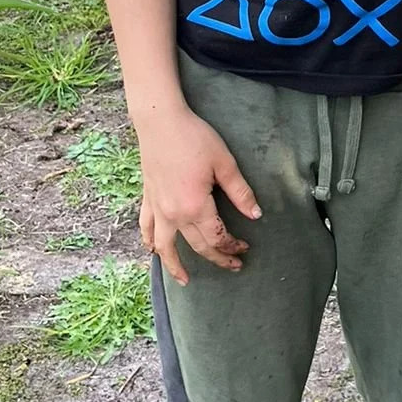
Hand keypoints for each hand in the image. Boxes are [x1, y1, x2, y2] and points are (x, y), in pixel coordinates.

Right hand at [137, 105, 260, 285]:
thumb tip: (255, 214)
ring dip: (174, 265)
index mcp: (195, 207)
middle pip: (197, 245)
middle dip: (217, 257)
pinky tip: (153, 250)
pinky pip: (146, 227)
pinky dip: (150, 242)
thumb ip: (240, 192)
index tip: (246, 248)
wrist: (160, 121)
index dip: (232, 246)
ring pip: (164, 246)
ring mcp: (158, 208)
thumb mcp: (224, 163)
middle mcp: (173, 214)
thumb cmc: (194, 138)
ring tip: (184, 280)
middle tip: (233, 265)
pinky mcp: (148, 198)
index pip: (217, 237)